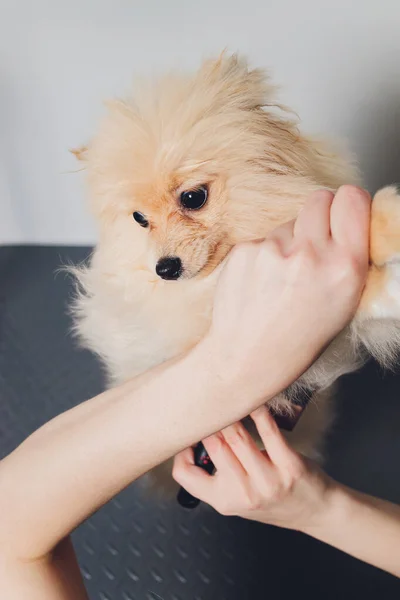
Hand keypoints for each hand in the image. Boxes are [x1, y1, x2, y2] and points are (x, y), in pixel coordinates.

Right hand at [173, 405, 332, 531]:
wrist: (315, 512)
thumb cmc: (272, 498)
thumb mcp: (237, 497)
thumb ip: (215, 475)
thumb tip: (197, 433)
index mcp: (223, 501)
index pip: (185, 474)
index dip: (181, 449)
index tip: (189, 432)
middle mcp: (243, 493)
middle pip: (213, 446)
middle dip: (209, 420)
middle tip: (208, 402)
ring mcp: (267, 481)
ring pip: (236, 435)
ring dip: (230, 412)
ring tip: (228, 398)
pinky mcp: (289, 466)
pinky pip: (268, 430)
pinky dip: (258, 411)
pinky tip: (254, 399)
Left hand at [202, 186, 370, 404]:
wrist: (246, 359)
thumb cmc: (298, 340)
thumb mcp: (344, 304)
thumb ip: (349, 259)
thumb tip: (348, 223)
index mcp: (345, 267)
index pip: (352, 198)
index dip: (347, 204)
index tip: (342, 216)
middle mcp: (310, 253)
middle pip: (319, 198)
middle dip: (319, 215)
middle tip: (313, 243)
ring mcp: (272, 250)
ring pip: (288, 222)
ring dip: (289, 240)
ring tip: (282, 277)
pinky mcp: (244, 250)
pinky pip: (262, 238)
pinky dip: (264, 254)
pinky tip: (261, 282)